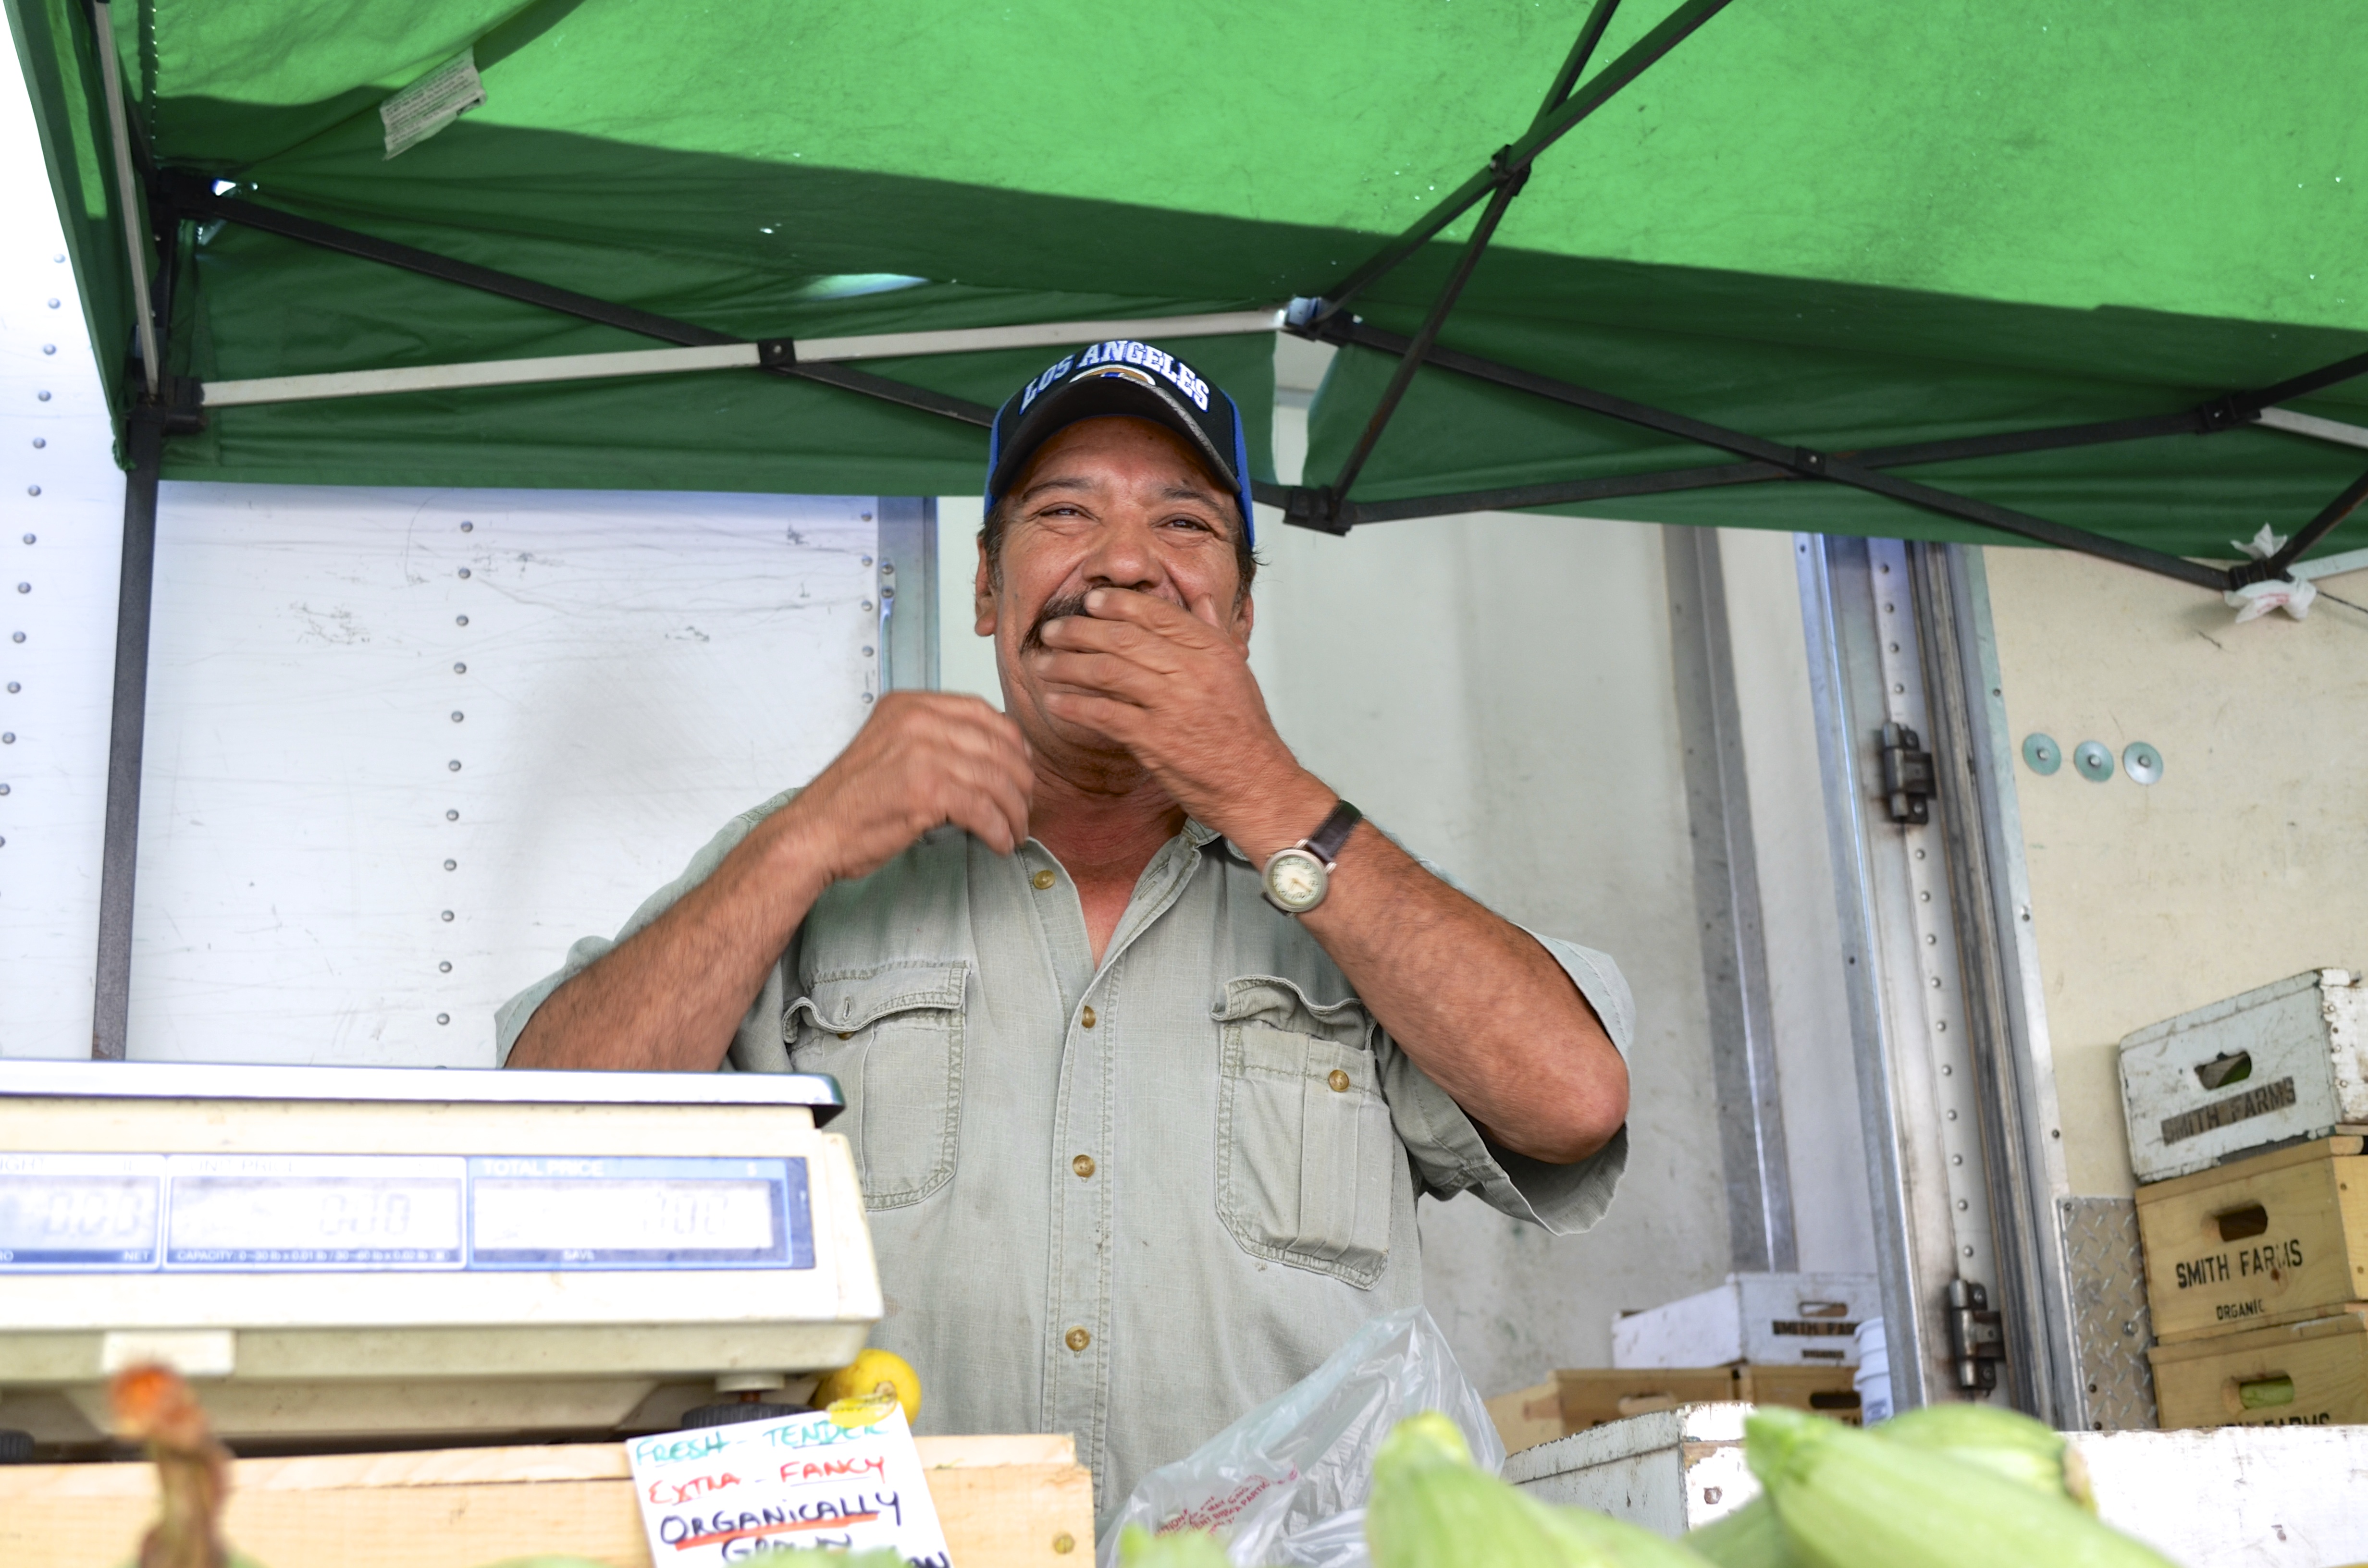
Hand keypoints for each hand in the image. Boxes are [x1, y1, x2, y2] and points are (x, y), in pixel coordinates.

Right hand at [770, 691, 1034, 881]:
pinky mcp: (925, 789)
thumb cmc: (852, 800)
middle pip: (997, 746)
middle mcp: (917, 720)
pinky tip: (1000, 843)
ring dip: (1014, 812)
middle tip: (1024, 808)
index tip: (1022, 768)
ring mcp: (921, 753)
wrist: (814, 832)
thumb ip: (934, 740)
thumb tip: (992, 755)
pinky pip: (983, 809)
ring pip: (996, 779)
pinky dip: (999, 830)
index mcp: (910, 705)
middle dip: (1020, 782)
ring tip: (1016, 832)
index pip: (982, 712)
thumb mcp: (892, 747)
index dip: (1012, 742)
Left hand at [1029, 588, 1326, 854]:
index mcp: (1213, 650)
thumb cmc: (1245, 733)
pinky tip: (1055, 701)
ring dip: (1068, 665)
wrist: (1255, 785)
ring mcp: (1173, 705)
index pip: (1157, 613)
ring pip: (1108, 671)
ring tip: (1042, 662)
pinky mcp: (1155, 740)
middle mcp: (1193, 672)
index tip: (1090, 600)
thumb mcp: (1238, 671)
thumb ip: (1214, 631)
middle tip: (1052, 629)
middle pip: (1124, 638)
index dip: (1118, 603)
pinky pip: (1105, 714)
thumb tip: (1199, 598)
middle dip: (1080, 630)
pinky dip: (1075, 705)